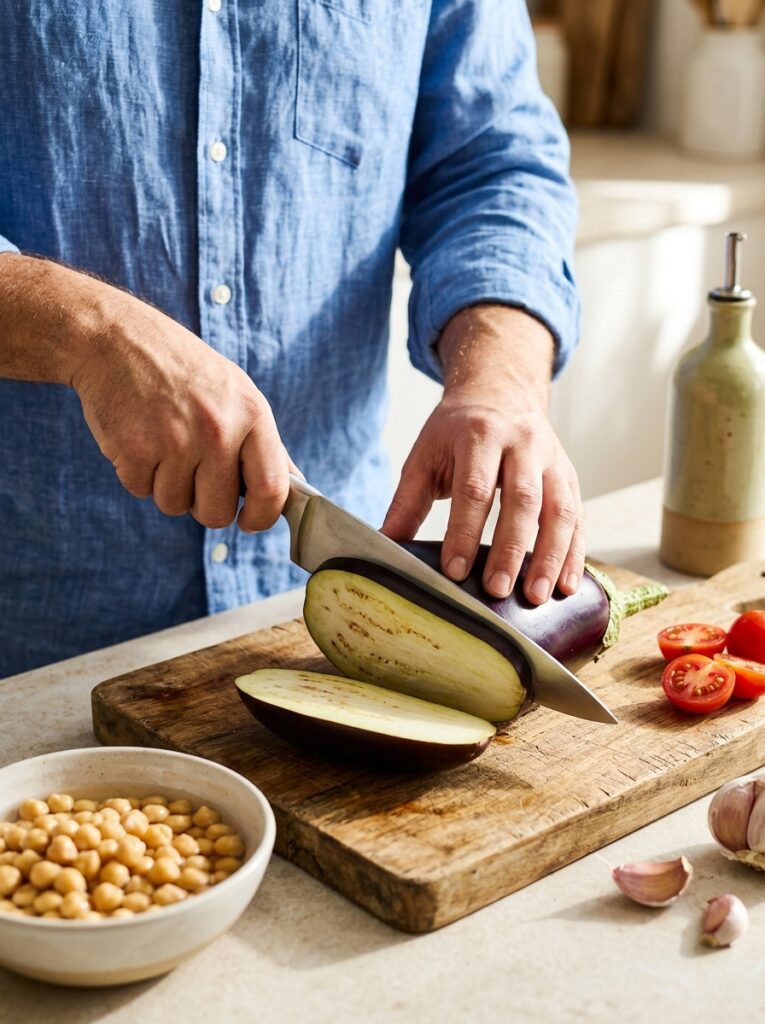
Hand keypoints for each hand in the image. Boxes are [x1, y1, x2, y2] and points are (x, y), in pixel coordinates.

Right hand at [0, 255, 291, 530]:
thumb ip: (264, 444)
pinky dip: (138, 474)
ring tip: (163, 443)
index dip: (261, 517)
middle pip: (217, 514)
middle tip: (194, 474)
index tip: (249, 521)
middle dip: (204, 506)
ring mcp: (175, 441)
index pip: (272, 490)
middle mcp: (217, 429)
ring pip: (175, 505)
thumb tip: (294, 491)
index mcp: (252, 414)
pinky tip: (140, 437)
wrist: (117, 338)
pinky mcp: (134, 450)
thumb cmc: (183, 369)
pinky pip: (141, 491)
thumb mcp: (236, 392)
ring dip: (167, 486)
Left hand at [381, 305, 584, 604]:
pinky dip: (574, 552)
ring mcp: (551, 459)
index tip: (455, 571)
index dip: (464, 532)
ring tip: (537, 597)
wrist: (499, 392)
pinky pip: (577, 516)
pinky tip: (566, 584)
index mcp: (479, 436)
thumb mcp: (425, 456)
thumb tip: (385, 547)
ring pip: (559, 509)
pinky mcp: (569, 476)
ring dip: (551, 556)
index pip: (474, 489)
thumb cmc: (456, 432)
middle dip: (510, 549)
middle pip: (522, 500)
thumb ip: (406, 502)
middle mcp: (522, 444)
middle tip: (498, 590)